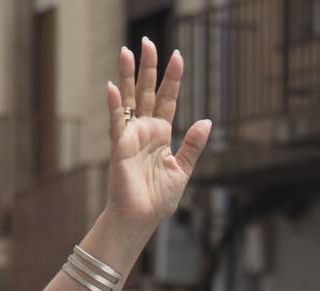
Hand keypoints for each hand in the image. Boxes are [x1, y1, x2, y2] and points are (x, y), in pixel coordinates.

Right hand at [102, 39, 210, 242]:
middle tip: (148, 42)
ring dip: (128, 75)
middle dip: (148, 67)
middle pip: (147, 92)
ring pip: (130, 99)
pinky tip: (113, 87)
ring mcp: (130, 136)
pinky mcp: (119, 147)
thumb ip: (193, 146)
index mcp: (161, 135)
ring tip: (126, 51)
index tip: (178, 55)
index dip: (173, 78)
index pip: (168, 99)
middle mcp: (145, 131)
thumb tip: (207, 121)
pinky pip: (117, 122)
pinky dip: (114, 105)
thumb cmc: (158, 199)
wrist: (141, 219)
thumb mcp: (182, 170)